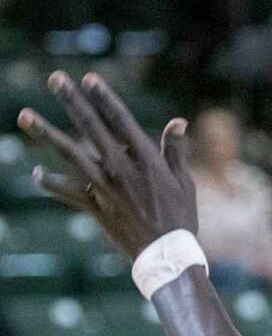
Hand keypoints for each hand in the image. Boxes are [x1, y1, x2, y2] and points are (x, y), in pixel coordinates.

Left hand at [19, 72, 196, 262]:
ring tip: (24, 116)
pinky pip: (67, 192)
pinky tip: (37, 173)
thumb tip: (178, 122)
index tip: (88, 78)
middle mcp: (120, 169)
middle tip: (55, 79)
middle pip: (90, 128)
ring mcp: (103, 188)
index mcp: (145, 158)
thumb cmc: (180, 216)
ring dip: (45, 134)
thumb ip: (176, 150)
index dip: (103, 98)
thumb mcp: (184, 180)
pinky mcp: (94, 208)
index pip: (120, 120)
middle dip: (72, 102)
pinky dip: (51, 183)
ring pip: (69, 155)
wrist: (165, 257)